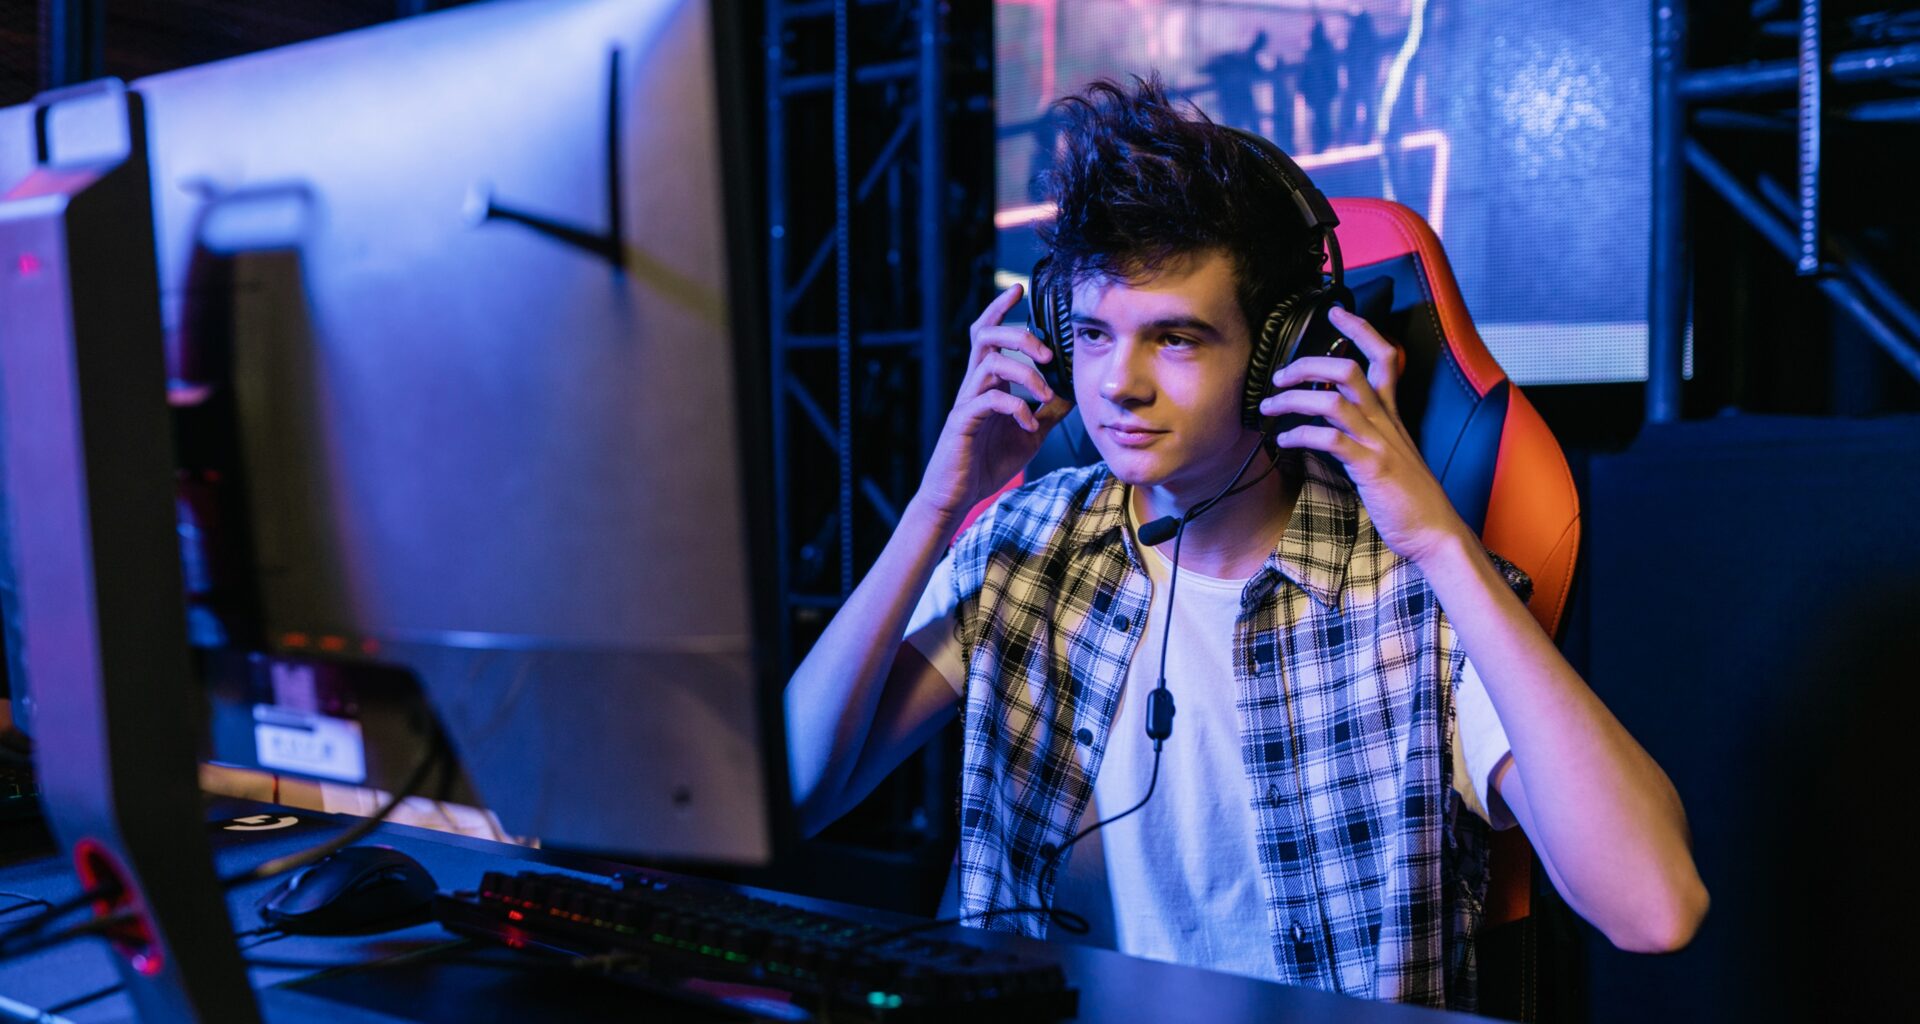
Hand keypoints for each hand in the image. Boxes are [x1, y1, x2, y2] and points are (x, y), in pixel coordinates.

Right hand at [915, 284, 1073, 522]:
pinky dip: (1016, 407)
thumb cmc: (988, 460)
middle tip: (1046, 353)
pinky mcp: (964, 422)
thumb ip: (1048, 410)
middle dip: (1020, 335)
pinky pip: (990, 400)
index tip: (1018, 288)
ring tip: (1044, 394)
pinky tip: (1029, 424)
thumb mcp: (1030, 432)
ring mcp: (967, 401)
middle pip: (986, 336)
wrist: (959, 493)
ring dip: (1025, 374)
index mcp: (987, 381)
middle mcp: (974, 384)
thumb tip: (1073, 392)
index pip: (989, 333)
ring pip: (990, 364)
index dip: (1000, 308)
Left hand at [1258, 306, 1471, 565]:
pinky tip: (1283, 440)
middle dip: (1306, 365)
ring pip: (1333, 400)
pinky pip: (1330, 440)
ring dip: (1293, 399)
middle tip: (1278, 376)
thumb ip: (1363, 434)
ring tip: (1268, 406)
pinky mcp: (1371, 467)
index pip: (1384, 356)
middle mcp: (1386, 421)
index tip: (1336, 312)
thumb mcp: (1388, 455)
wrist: (1435, 532)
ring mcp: (1379, 442)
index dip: (1360, 330)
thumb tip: (1325, 424)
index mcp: (1392, 414)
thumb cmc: (1407, 498)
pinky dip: (1301, 434)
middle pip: (1347, 370)